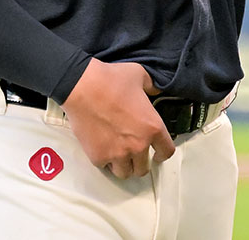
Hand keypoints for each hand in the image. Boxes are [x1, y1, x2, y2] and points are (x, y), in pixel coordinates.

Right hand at [61, 58, 175, 177]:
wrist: (83, 86)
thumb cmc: (111, 80)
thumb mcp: (140, 76)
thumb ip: (152, 87)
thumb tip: (156, 90)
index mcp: (152, 127)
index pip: (166, 151)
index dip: (162, 153)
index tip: (157, 154)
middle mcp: (138, 145)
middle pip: (143, 168)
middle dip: (140, 161)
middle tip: (133, 153)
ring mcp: (118, 154)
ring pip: (125, 173)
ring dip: (123, 165)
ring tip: (119, 155)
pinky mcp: (98, 157)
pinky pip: (105, 166)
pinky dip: (105, 160)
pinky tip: (102, 148)